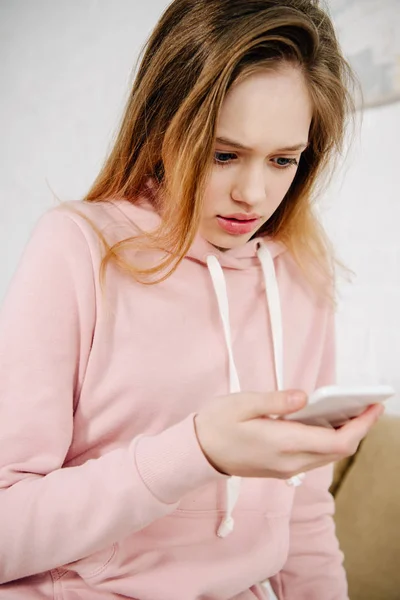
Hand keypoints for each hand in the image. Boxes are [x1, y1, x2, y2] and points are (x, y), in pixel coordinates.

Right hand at [194, 390, 383, 477]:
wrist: (197, 453)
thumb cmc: (216, 424)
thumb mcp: (242, 403)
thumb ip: (276, 401)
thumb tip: (305, 397)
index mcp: (283, 443)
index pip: (337, 441)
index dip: (361, 425)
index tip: (373, 406)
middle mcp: (290, 462)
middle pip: (339, 451)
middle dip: (359, 429)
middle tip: (366, 404)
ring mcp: (286, 468)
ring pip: (328, 456)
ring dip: (345, 436)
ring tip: (350, 411)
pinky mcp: (281, 468)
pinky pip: (315, 457)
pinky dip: (328, 440)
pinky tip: (325, 422)